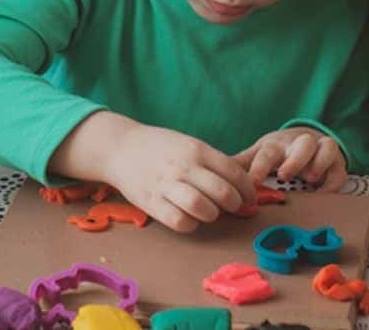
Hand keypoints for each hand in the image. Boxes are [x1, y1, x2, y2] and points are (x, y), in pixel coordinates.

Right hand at [103, 123, 255, 232]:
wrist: (119, 147)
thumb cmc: (159, 147)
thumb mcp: (188, 144)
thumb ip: (211, 161)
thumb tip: (242, 182)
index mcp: (196, 149)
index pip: (234, 173)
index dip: (247, 190)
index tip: (249, 198)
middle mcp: (183, 166)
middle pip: (223, 193)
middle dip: (234, 205)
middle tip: (232, 207)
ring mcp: (166, 184)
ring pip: (202, 208)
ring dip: (213, 215)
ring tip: (210, 212)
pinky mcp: (151, 202)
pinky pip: (179, 221)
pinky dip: (190, 224)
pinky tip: (189, 219)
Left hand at [234, 127, 347, 190]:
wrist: (303, 138)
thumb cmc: (276, 151)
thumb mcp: (257, 155)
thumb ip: (240, 165)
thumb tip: (217, 174)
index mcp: (276, 145)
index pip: (267, 154)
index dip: (259, 169)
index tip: (251, 184)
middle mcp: (299, 145)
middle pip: (301, 144)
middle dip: (294, 159)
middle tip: (284, 175)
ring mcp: (320, 151)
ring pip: (326, 148)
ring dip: (318, 162)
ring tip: (310, 178)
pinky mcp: (336, 162)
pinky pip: (339, 169)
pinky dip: (334, 180)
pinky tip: (324, 192)